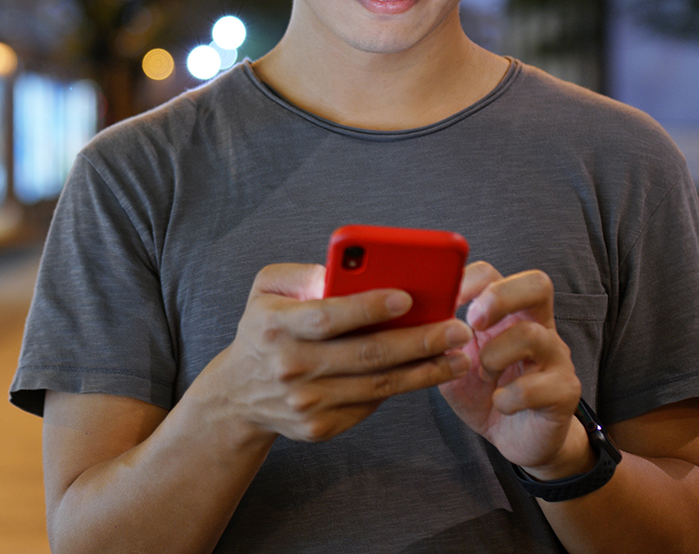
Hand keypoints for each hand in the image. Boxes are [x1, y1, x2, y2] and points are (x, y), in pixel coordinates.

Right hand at [196, 263, 472, 444]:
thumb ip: (301, 273)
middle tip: (457, 330)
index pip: (329, 316)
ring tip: (459, 357)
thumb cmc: (263, 328)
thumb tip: (341, 271)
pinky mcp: (320, 427)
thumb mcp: (266, 289)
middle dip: (419, 341)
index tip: (408, 297)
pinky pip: (369, 405)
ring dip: (424, 371)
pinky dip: (402, 388)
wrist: (238, 393)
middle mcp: (290, 366)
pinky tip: (428, 373)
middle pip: (366, 354)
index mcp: (275, 325)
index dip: (369, 307)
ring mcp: (306, 402)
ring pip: (377, 385)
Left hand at [438, 262, 586, 475]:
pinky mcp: (564, 391)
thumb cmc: (483, 391)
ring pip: (533, 334)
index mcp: (507, 313)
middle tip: (474, 322)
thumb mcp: (453, 362)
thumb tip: (414, 318)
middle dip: (499, 297)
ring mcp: (555, 357)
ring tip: (485, 374)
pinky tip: (500, 404)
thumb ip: (439, 340)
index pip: (493, 274)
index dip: (468, 279)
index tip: (447, 302)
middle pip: (537, 284)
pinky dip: (510, 397)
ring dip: (496, 355)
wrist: (515, 437)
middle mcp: (538, 326)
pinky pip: (539, 386)